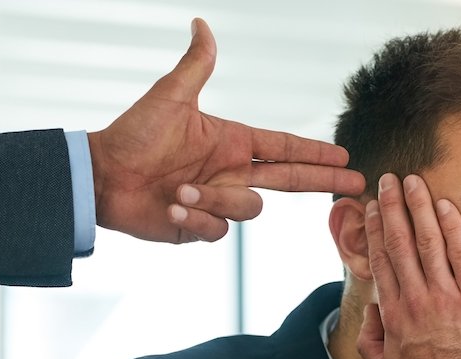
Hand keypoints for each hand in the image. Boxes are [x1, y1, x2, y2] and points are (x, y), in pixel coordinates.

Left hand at [87, 18, 365, 244]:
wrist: (103, 176)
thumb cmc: (133, 134)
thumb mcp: (170, 96)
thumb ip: (197, 64)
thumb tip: (202, 25)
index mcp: (231, 143)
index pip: (284, 148)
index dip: (315, 153)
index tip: (343, 156)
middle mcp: (230, 174)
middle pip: (290, 181)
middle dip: (323, 182)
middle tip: (357, 184)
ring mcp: (218, 202)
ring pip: (248, 210)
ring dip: (214, 199)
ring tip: (178, 189)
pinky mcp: (200, 227)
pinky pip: (218, 231)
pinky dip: (196, 216)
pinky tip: (170, 205)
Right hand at [357, 174, 460, 358]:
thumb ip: (371, 339)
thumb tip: (371, 311)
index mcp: (393, 314)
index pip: (382, 262)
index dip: (375, 231)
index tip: (372, 209)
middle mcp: (415, 299)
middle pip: (399, 242)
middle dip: (391, 207)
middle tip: (388, 180)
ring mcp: (446, 296)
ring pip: (428, 240)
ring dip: (418, 206)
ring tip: (413, 180)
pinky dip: (451, 226)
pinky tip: (445, 204)